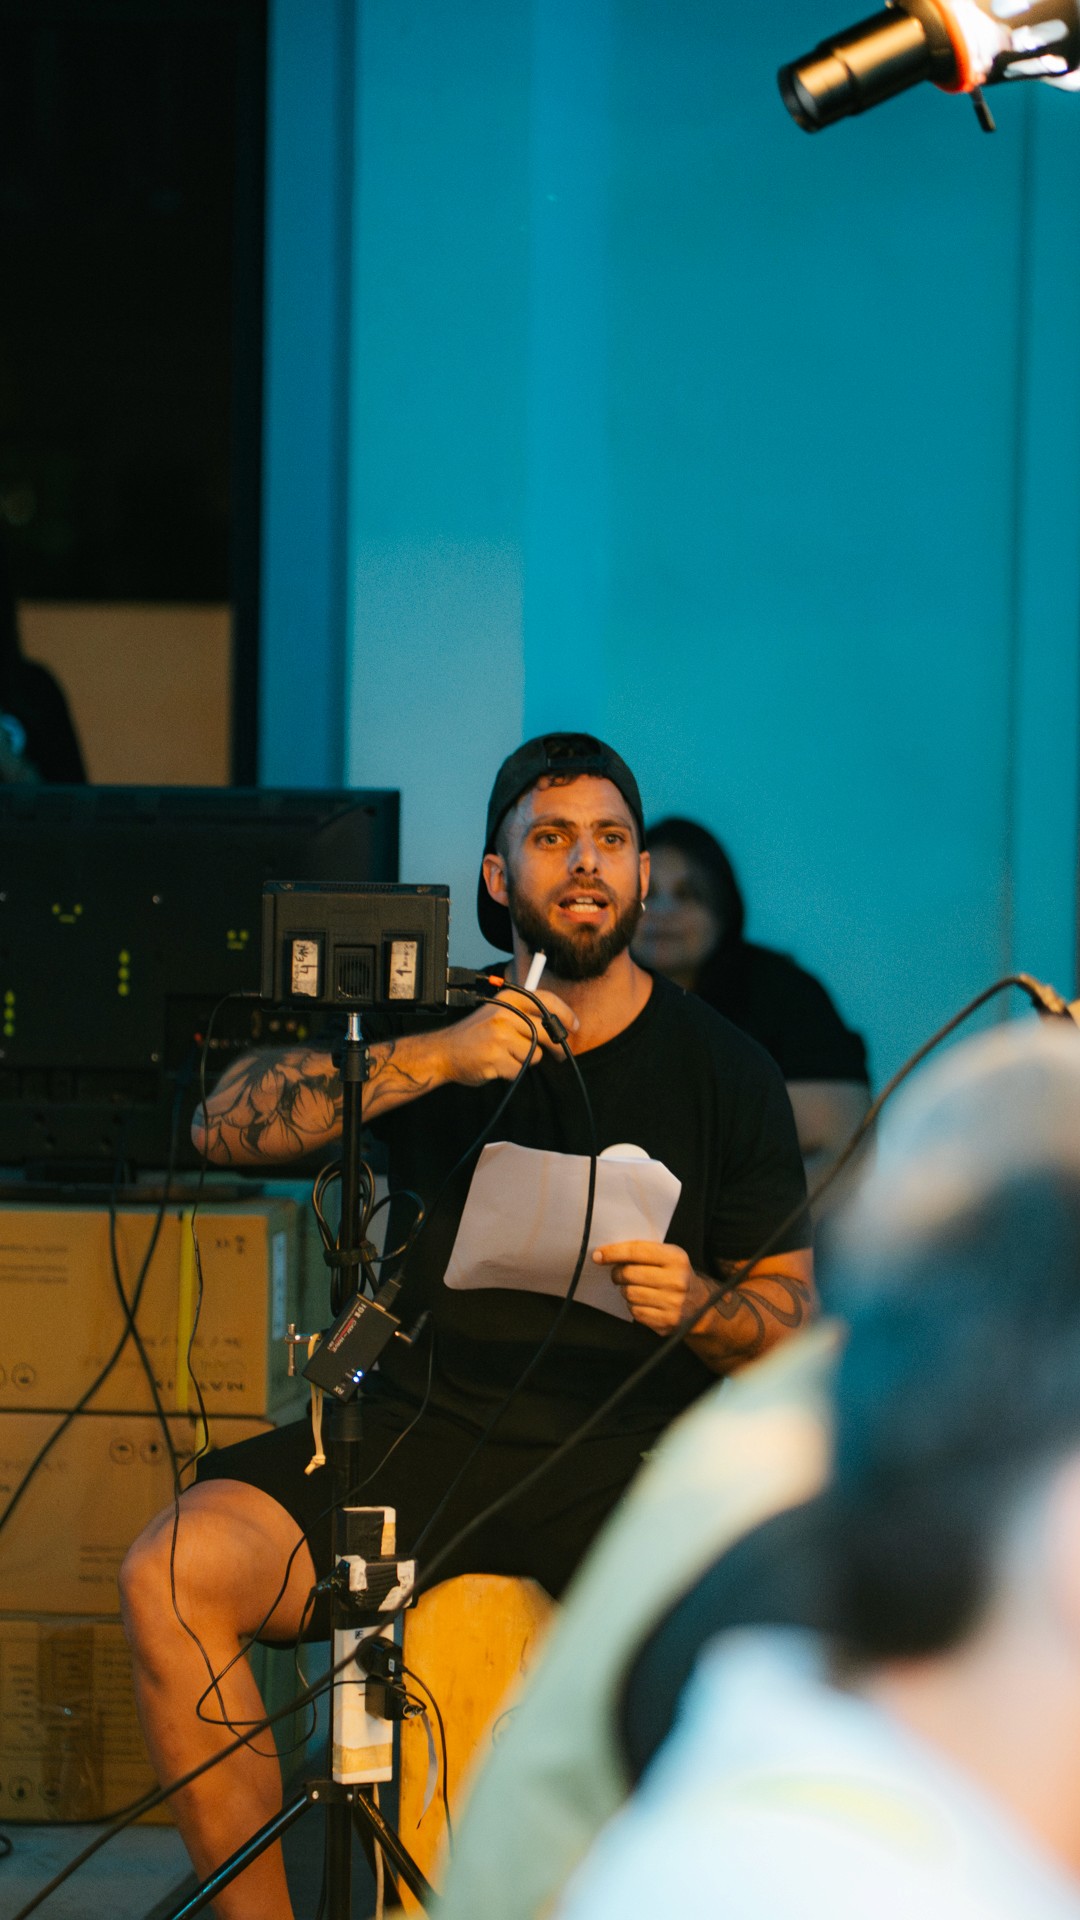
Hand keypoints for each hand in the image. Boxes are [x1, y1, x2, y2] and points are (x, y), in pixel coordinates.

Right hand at [439, 987, 577, 1087]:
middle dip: (557, 1047)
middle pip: (547, 1031)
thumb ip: (525, 1015)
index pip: (545, 1000)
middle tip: (560, 1054)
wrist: (445, 1052)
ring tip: (506, 1056)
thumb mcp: (498, 1013)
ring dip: (525, 1060)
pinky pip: (520, 1069)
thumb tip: (562, 1026)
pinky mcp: (497, 1057)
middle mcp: (505, 1014)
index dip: (565, 1014)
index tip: (574, 1026)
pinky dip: (512, 1071)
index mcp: (508, 999)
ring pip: (535, 1054)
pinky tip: (497, 1065)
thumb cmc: (476, 1035)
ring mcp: (500, 1035)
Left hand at [592, 1240, 714, 1335]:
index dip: (614, 1252)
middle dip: (618, 1273)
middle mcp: (676, 1281)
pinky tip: (644, 1302)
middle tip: (618, 1274)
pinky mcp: (666, 1322)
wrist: (701, 1307)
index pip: (637, 1251)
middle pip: (629, 1274)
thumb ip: (644, 1253)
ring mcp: (672, 1303)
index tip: (598, 1255)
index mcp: (677, 1258)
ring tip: (635, 1288)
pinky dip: (634, 1307)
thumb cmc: (677, 1277)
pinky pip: (635, 1312)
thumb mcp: (669, 1258)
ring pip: (630, 1294)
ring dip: (626, 1291)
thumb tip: (607, 1254)